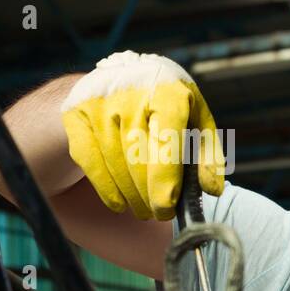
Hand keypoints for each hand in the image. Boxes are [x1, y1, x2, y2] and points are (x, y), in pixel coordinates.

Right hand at [60, 50, 224, 219]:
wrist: (121, 76)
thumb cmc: (167, 105)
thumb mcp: (195, 119)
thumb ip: (207, 153)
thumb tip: (213, 189)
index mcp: (167, 91)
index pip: (166, 138)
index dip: (165, 176)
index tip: (166, 206)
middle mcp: (131, 92)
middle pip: (138, 155)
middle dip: (149, 193)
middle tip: (160, 214)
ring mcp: (99, 102)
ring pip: (114, 161)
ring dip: (130, 195)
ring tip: (143, 211)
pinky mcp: (76, 113)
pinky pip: (90, 160)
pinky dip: (105, 188)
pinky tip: (118, 204)